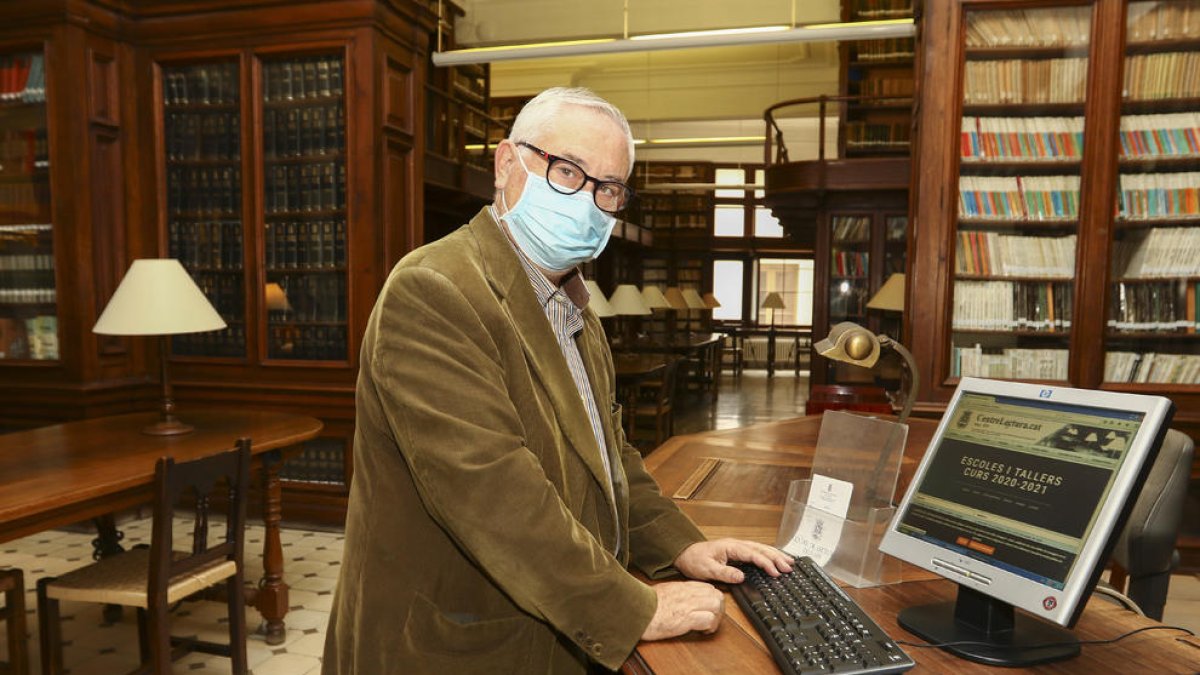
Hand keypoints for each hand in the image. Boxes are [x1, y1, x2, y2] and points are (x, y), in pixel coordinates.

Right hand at [640, 580, 724, 640]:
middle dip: (718, 609)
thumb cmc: (644, 603)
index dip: (712, 599)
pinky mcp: (687, 619)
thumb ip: (676, 591)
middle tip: (711, 619)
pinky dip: (709, 627)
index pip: (709, 588)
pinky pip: (709, 620)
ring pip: (716, 606)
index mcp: (682, 586)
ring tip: (707, 626)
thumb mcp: (663, 590)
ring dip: (715, 618)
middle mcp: (688, 594)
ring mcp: (689, 605)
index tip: (708, 608)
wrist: (636, 611)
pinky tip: (701, 631)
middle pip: (717, 596)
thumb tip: (683, 596)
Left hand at [673, 539, 793, 583]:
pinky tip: (775, 560)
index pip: (753, 554)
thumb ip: (724, 573)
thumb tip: (741, 576)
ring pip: (761, 549)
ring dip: (775, 555)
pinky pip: (756, 552)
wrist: (684, 555)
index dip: (766, 563)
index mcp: (731, 547)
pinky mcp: (737, 553)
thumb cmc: (694, 561)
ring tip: (789, 562)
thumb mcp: (707, 570)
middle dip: (776, 557)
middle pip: (761, 549)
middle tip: (790, 567)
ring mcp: (737, 548)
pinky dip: (768, 556)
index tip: (776, 572)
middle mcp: (736, 545)